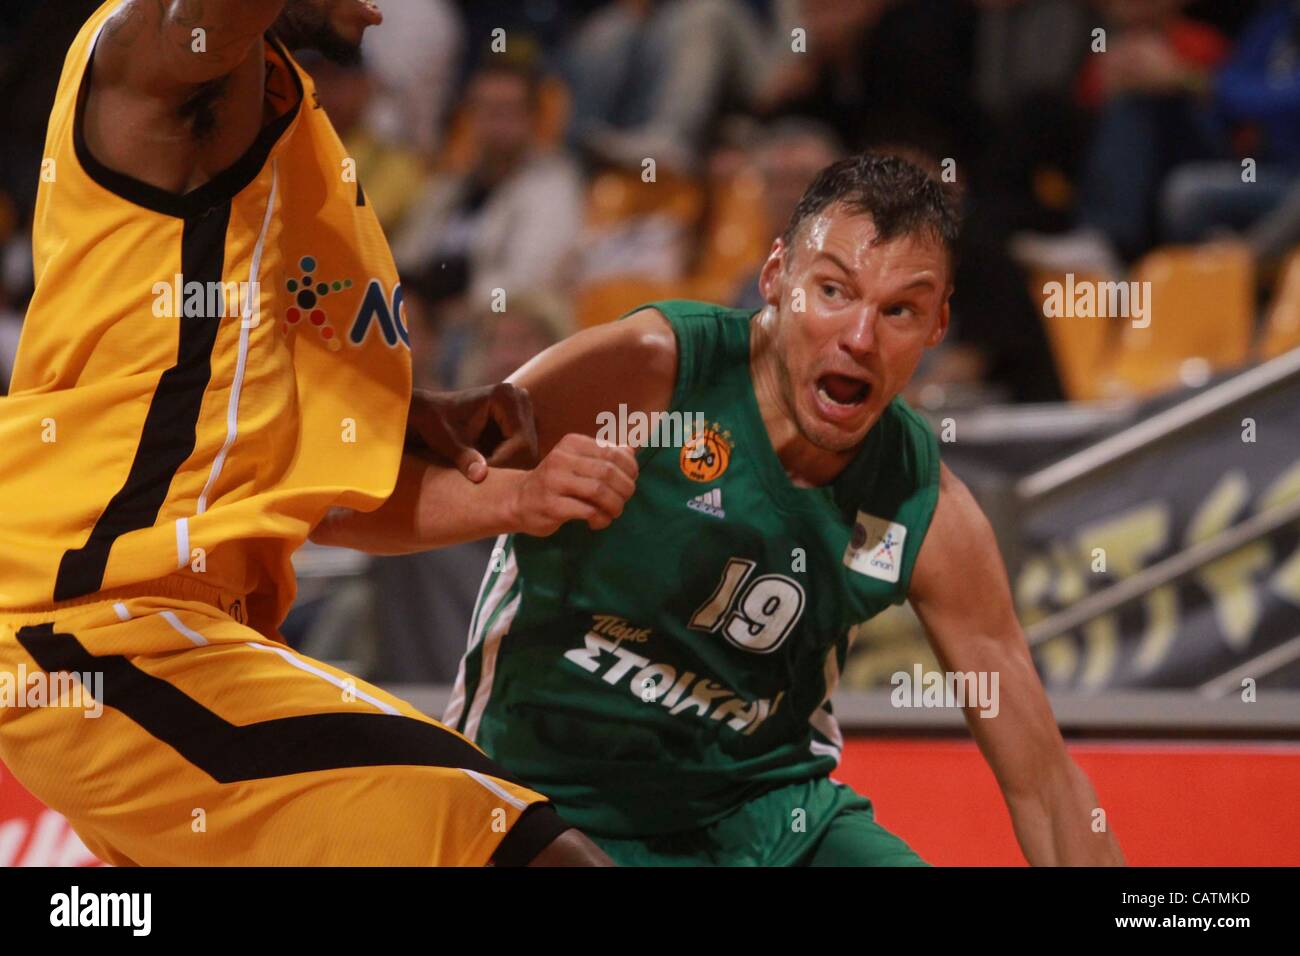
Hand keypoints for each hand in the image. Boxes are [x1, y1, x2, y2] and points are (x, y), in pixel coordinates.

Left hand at [407, 383, 538, 482]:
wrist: (429, 413)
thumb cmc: (435, 424)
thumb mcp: (447, 443)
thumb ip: (465, 459)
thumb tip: (480, 476)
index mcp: (504, 397)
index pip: (520, 442)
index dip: (503, 463)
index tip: (481, 474)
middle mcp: (520, 397)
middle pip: (528, 447)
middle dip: (508, 466)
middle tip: (483, 473)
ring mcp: (524, 406)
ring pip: (529, 450)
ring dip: (509, 465)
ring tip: (485, 467)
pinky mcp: (523, 417)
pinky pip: (525, 448)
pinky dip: (509, 460)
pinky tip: (489, 462)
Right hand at [509, 434, 637, 535]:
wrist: (518, 500)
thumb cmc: (556, 481)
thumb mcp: (578, 462)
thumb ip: (605, 455)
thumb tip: (633, 449)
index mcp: (572, 443)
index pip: (613, 452)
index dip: (630, 469)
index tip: (630, 481)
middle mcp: (562, 458)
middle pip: (608, 472)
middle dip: (625, 489)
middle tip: (623, 500)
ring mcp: (554, 481)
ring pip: (599, 491)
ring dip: (614, 505)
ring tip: (612, 513)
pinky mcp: (551, 505)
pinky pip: (587, 511)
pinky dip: (600, 518)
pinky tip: (596, 522)